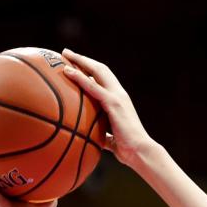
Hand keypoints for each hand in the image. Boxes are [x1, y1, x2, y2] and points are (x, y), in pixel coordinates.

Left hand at [60, 50, 152, 166]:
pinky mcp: (113, 103)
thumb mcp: (113, 140)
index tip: (77, 65)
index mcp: (120, 101)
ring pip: (97, 71)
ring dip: (80, 61)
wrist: (140, 152)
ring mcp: (117, 97)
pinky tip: (68, 71)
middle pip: (100, 69)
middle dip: (83, 59)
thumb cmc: (129, 151)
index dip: (91, 70)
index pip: (105, 79)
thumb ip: (105, 135)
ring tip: (65, 55)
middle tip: (67, 53)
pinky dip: (80, 77)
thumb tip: (95, 139)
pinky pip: (93, 87)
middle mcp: (119, 94)